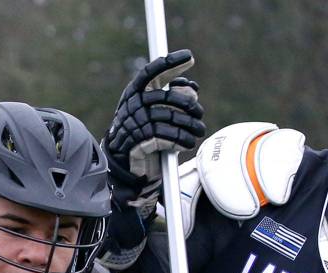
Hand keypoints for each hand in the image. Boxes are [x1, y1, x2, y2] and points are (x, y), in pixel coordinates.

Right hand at [105, 49, 204, 219]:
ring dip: (189, 126)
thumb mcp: (157, 112)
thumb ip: (174, 98)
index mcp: (135, 92)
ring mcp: (134, 123)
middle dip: (189, 105)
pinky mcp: (139, 142)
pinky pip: (165, 137)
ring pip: (170, 119)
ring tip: (198, 131)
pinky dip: (180, 140)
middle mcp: (133, 105)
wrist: (127, 161)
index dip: (170, 63)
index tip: (189, 57)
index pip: (152, 72)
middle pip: (167, 97)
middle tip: (199, 113)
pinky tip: (187, 143)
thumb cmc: (146, 131)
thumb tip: (192, 91)